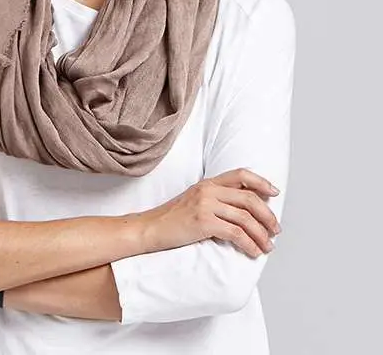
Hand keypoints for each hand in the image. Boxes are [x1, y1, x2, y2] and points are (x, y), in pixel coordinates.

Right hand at [138, 168, 280, 258]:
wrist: (150, 229)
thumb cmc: (173, 219)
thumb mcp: (195, 201)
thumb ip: (216, 199)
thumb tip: (244, 210)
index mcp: (207, 183)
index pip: (240, 174)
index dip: (261, 182)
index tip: (274, 193)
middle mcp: (208, 190)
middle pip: (248, 197)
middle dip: (267, 215)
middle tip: (275, 230)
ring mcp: (205, 205)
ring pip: (245, 218)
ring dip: (261, 234)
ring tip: (267, 247)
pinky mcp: (203, 222)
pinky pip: (236, 233)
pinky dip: (249, 244)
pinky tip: (253, 252)